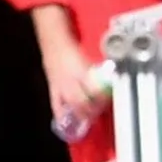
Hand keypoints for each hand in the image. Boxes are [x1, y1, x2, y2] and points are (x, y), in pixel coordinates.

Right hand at [33, 6, 96, 125]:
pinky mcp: (52, 87)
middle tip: (100, 112)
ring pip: (70, 103)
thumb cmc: (72, 47)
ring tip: (88, 119)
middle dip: (92, 108)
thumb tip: (108, 83)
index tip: (109, 99)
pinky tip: (66, 121)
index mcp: (80, 70)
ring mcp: (59, 84)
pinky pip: (56, 103)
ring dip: (80, 113)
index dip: (102, 96)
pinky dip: (61, 113)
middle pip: (82, 100)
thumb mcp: (87, 57)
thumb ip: (95, 71)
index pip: (93, 89)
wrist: (53, 41)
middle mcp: (69, 79)